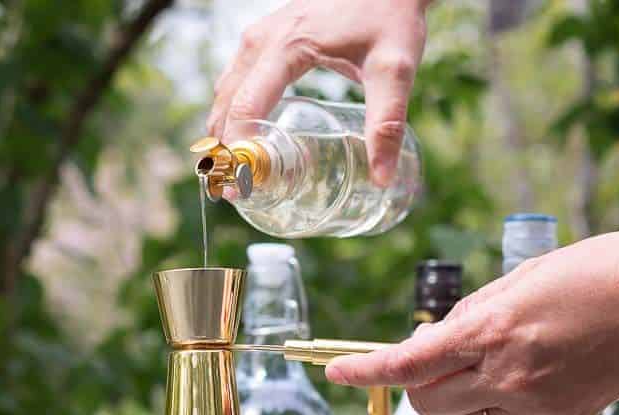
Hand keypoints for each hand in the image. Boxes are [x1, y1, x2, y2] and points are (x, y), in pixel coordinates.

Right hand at [207, 0, 429, 185]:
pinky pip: (236, 78)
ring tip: (235, 171)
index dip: (239, 150)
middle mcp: (263, 39)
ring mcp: (260, 35)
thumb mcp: (394, 70)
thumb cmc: (390, 18)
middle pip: (227, 101)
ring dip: (224, 129)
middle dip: (225, 148)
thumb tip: (381, 178)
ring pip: (226, 89)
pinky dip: (232, 109)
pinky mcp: (266, 37)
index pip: (247, 106)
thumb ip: (386, 122)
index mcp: (286, 47)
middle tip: (230, 191)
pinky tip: (245, 136)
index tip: (237, 188)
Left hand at [324, 230, 618, 414]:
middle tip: (437, 357)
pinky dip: (496, 411)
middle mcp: (509, 376)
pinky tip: (526, 379)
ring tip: (494, 362)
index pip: (407, 365)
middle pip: (427, 404)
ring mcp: (537, 406)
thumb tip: (431, 343)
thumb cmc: (606, 269)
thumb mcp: (525, 276)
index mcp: (493, 330)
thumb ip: (472, 314)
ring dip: (457, 399)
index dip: (363, 371)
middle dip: (417, 385)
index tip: (335, 370)